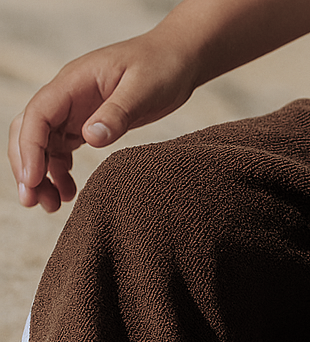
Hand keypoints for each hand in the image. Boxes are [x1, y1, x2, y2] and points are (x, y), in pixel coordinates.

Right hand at [8, 33, 196, 211]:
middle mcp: (67, 96)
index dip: (30, 148)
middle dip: (26, 166)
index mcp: (72, 82)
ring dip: (42, 174)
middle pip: (29, 131)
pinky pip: (63, 149)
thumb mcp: (143, 89)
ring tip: (52, 206)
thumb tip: (90, 138)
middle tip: (32, 202)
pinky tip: (69, 192)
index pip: (37, 115)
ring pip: (43, 144)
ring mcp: (75, 109)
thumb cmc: (161, 67)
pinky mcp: (88, 122)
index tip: (33, 180)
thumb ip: (117, 113)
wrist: (177, 60)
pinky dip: (60, 171)